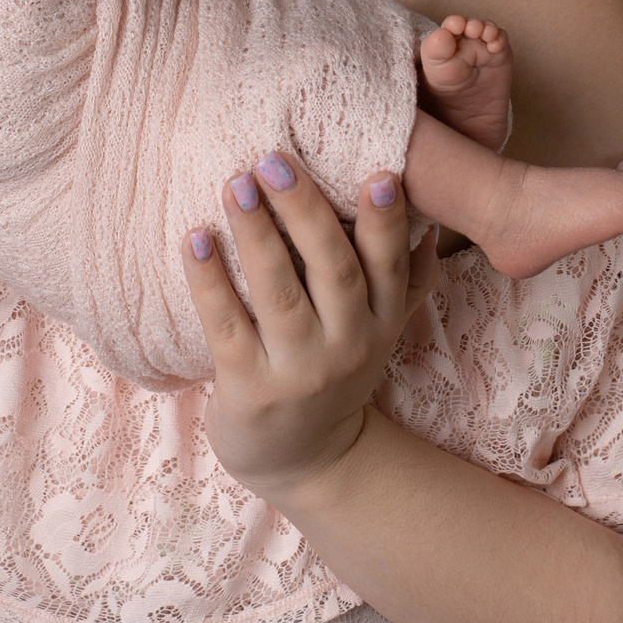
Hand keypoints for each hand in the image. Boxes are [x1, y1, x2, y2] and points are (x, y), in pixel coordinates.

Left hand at [182, 154, 440, 500]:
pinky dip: (209, 281)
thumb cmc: (335, 373)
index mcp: (382, 323)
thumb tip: (427, 215)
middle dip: (305, 212)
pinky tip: (195, 239)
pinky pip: (225, 326)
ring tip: (234, 184)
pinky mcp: (248, 388)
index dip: (387, 221)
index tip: (379, 172)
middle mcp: (347, 346)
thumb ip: (402, 280)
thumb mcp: (380, 332)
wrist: (305, 462)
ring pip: (278, 294)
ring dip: (256, 235)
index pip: (390, 265)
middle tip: (274, 160)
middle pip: (334, 271)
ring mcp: (297, 371)